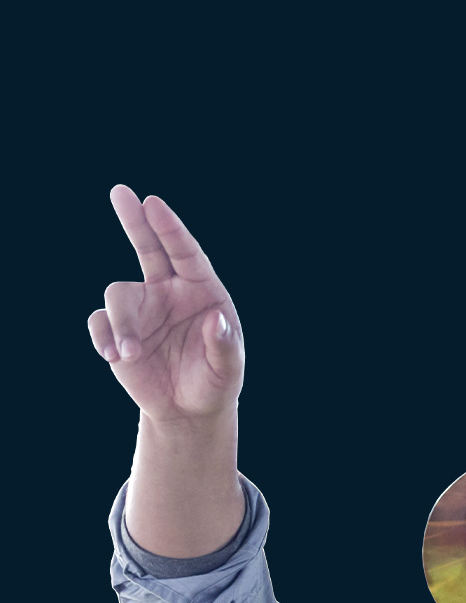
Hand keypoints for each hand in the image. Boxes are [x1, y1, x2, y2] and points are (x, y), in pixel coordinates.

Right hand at [88, 186, 243, 423]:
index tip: (153, 203)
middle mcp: (170, 292)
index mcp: (202, 291)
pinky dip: (104, 336)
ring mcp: (142, 309)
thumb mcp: (228, 369)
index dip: (170, 228)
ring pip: (119, 293)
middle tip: (121, 192)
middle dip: (135, 221)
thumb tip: (217, 320)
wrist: (187, 409)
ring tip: (130, 353)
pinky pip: (100, 322)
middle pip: (149, 248)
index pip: (186, 253)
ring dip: (122, 322)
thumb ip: (225, 345)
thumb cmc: (215, 382)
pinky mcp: (118, 330)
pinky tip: (115, 356)